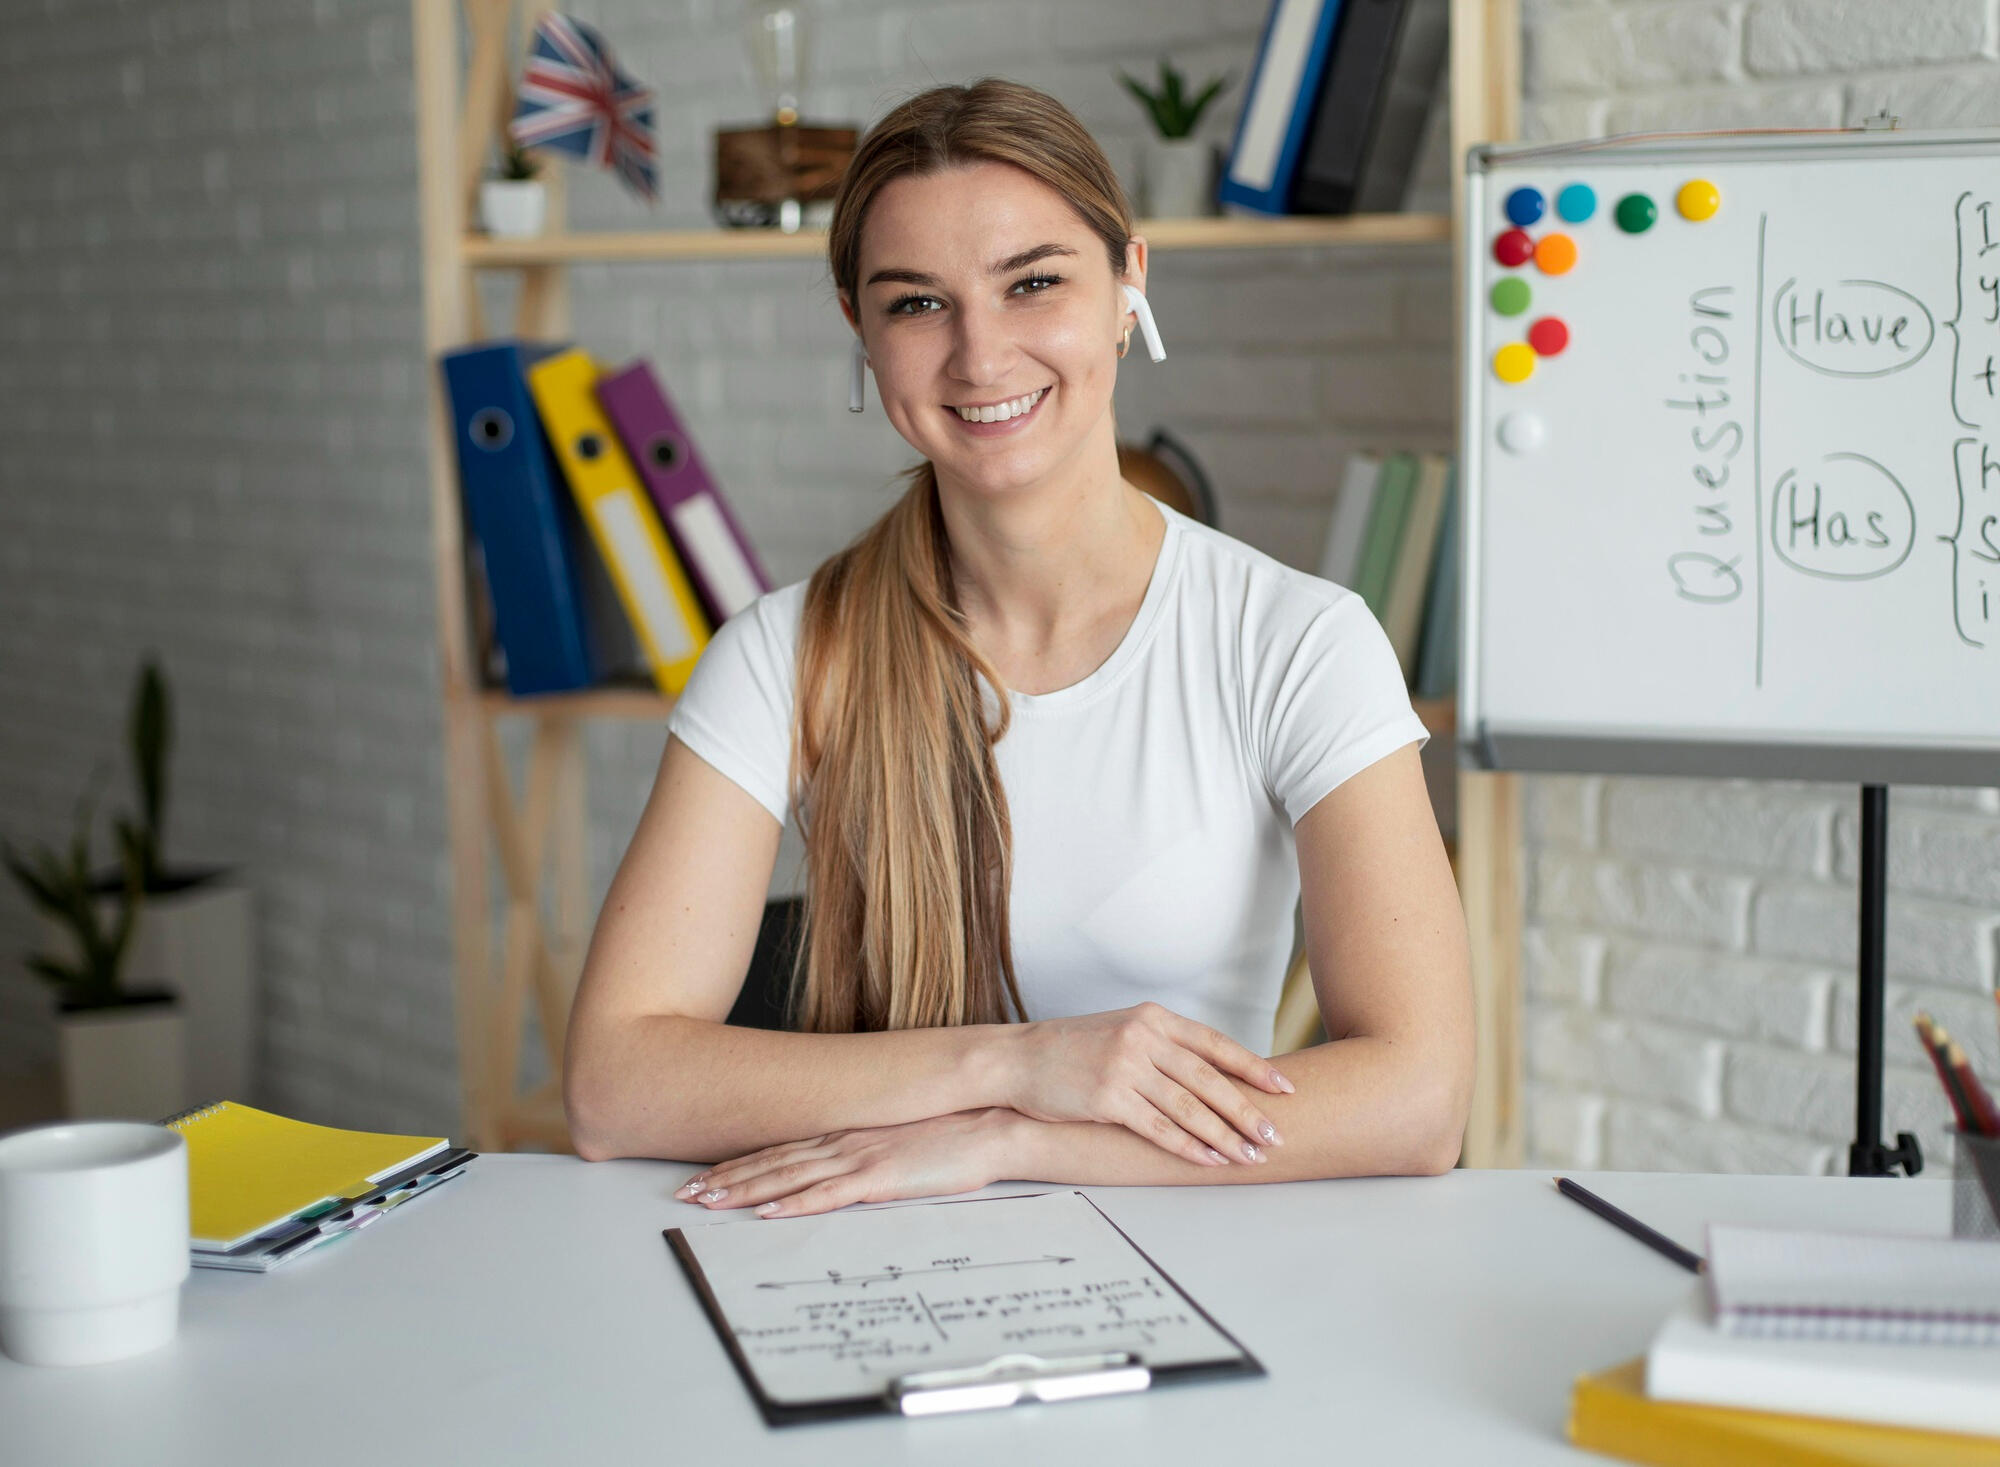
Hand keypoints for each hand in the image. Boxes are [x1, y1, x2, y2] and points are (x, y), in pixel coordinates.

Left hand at [673, 1109, 1019, 1218]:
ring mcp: (859, 1157)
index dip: (740, 1163)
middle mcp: (843, 1140)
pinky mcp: (879, 1177)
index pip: (781, 1149)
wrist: (989, 1126)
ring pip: (787, 1176)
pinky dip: (791, 1203)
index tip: (706, 1175)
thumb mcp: (897, 1139)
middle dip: (725, 1178)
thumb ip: (866, 1152)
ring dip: (744, 1190)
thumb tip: (841, 1169)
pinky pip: (826, 1195)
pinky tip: (765, 1212)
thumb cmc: (951, 1134)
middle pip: (772, 1161)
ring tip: (707, 1202)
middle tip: (685, 1193)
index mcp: (846, 1132)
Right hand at [998, 1002, 1294, 1168]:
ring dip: (1224, 1135)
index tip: (1284, 1089)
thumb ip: (1163, 1044)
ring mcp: (1125, 1067)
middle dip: (1247, 1111)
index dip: (1253, 1068)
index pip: (1215, 1044)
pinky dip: (1188, 1147)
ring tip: (1250, 1155)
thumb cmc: (1072, 1049)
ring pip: (1189, 1107)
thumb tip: (1211, 1072)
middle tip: (1275, 1135)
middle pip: (1209, 1079)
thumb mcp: (1122, 1029)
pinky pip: (1158, 1128)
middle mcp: (1144, 1038)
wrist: (1018, 1058)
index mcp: (1154, 1018)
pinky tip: (1210, 1160)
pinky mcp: (1108, 1098)